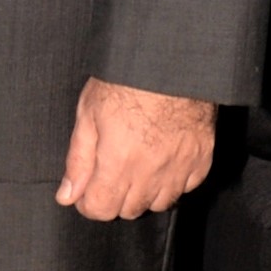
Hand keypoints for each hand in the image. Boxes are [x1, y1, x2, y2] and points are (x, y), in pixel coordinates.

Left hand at [55, 79, 215, 220]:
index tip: (86, 191)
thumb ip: (78, 159)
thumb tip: (67, 195)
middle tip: (109, 170)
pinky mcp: (203, 159)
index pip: (101, 209)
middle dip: (113, 197)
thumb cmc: (126, 79)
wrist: (171, 60)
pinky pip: (185, 188)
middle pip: (128, 210)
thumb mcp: (88, 112)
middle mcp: (151, 171)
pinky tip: (162, 160)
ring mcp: (180, 167)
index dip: (88, 203)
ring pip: (158, 204)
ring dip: (143, 193)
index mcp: (119, 160)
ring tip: (136, 164)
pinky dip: (172, 181)